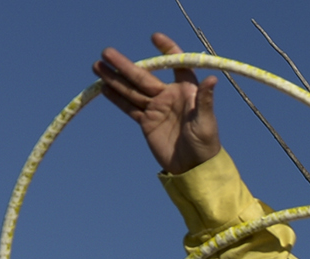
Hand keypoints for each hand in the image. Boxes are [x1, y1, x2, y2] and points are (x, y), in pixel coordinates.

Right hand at [93, 33, 219, 174]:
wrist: (195, 169)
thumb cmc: (206, 145)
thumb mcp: (206, 122)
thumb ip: (205, 100)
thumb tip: (212, 79)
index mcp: (185, 90)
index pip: (175, 64)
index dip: (166, 49)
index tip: (154, 37)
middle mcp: (169, 95)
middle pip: (143, 76)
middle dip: (125, 65)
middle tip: (106, 52)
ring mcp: (156, 108)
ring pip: (132, 90)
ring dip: (114, 79)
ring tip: (97, 66)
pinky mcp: (147, 122)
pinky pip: (129, 107)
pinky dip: (116, 98)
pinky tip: (103, 87)